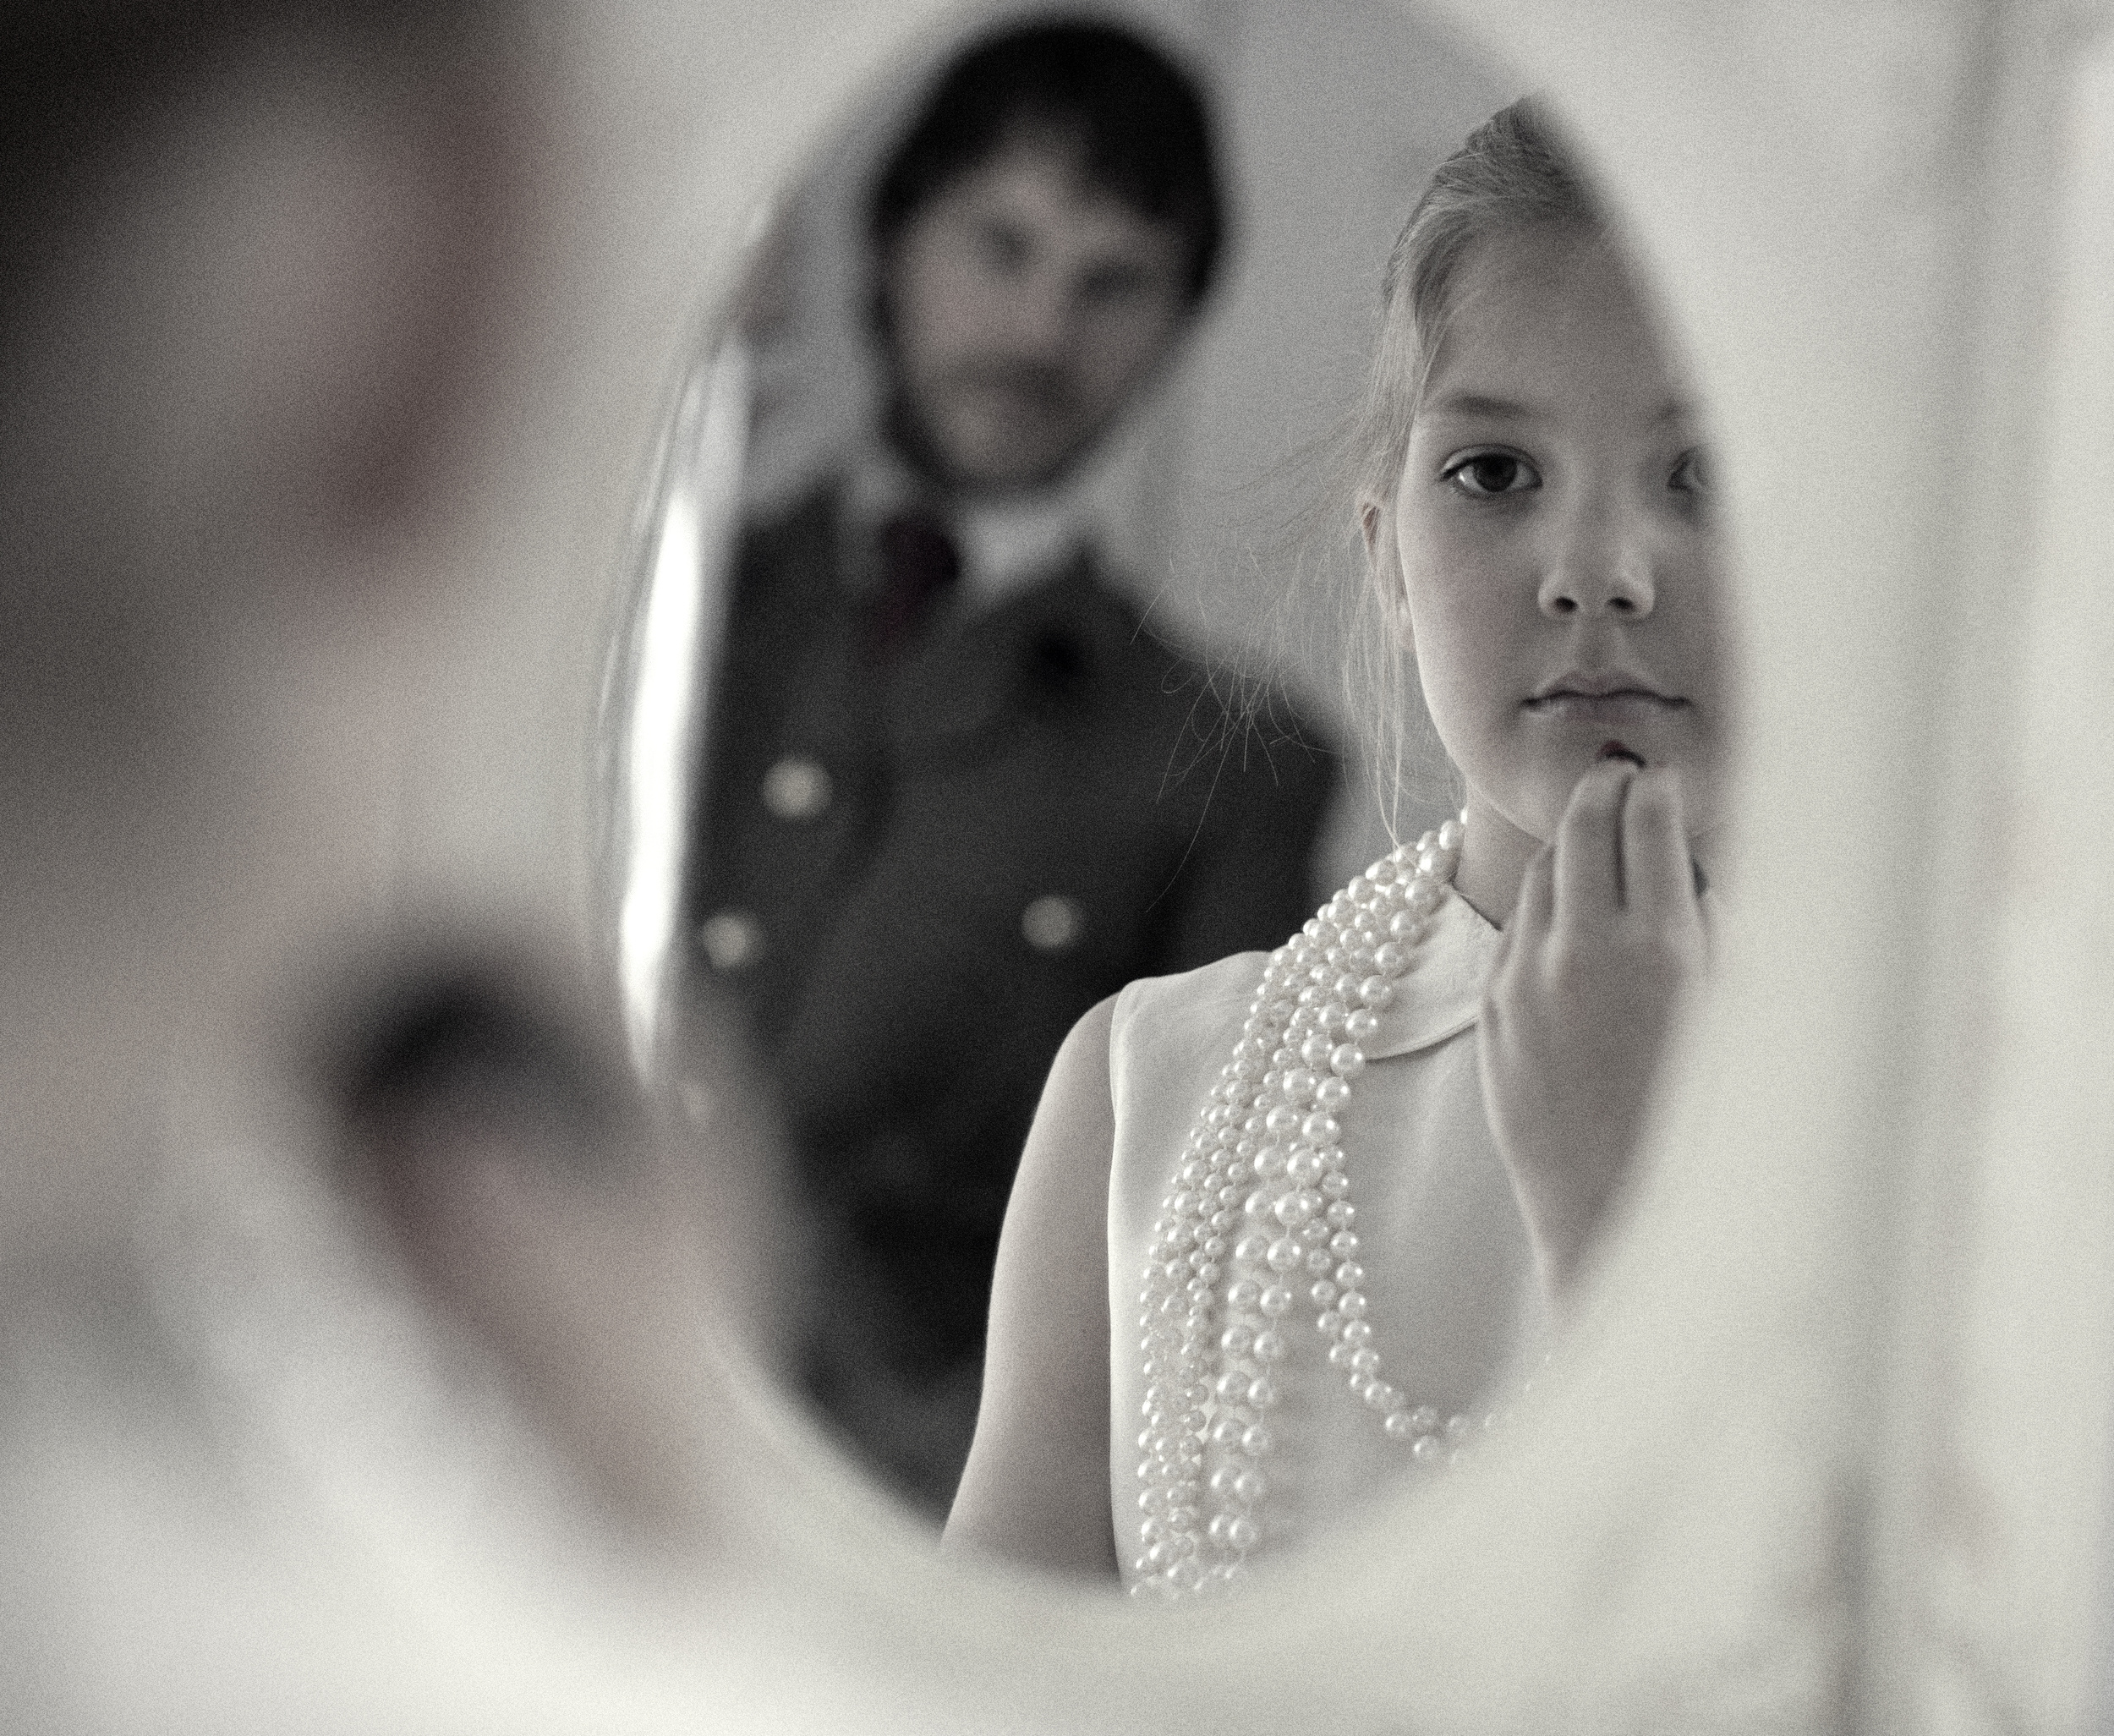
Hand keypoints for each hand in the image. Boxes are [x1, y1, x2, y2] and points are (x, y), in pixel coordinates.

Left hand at [1478, 760, 1706, 1300]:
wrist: (1625, 1211)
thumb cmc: (1709, 1121)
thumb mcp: (1736, 1013)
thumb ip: (1713, 925)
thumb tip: (1688, 855)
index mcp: (1665, 947)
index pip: (1650, 820)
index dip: (1660, 790)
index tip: (1667, 782)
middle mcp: (1587, 951)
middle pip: (1584, 826)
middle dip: (1607, 794)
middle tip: (1623, 782)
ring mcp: (1529, 980)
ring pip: (1544, 873)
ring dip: (1573, 849)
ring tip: (1599, 842)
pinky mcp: (1495, 1012)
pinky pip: (1517, 930)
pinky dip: (1546, 910)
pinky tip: (1570, 913)